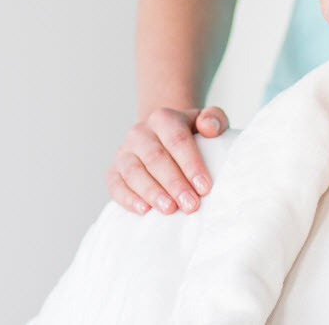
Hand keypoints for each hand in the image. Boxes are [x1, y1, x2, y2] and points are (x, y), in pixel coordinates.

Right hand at [105, 106, 228, 214]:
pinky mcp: (113, 171)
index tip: (204, 187)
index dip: (191, 164)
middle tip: (190, 205)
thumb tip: (209, 127)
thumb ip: (214, 118)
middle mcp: (140, 133)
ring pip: (133, 171)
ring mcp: (124, 152)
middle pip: (155, 157)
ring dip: (152, 192)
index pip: (177, 139)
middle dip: (174, 183)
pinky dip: (127, 198)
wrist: (164, 142)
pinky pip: (115, 184)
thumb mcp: (208, 122)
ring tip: (169, 209)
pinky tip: (144, 210)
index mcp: (163, 118)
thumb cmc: (192, 136)